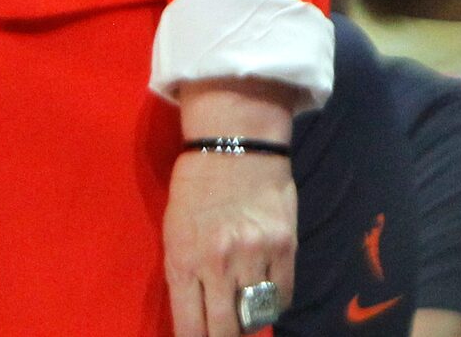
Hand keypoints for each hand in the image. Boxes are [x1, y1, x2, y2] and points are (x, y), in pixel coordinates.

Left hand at [166, 149, 297, 336]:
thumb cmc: (195, 186)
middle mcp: (219, 263)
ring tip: (241, 313)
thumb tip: (194, 318)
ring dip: (248, 321)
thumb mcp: (174, 229)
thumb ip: (183, 274)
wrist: (236, 142)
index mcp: (184, 258)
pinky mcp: (286, 248)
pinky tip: (264, 296)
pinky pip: (283, 297)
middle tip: (221, 335)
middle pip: (224, 331)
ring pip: (256, 317)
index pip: (189, 325)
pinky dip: (273, 304)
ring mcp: (255, 256)